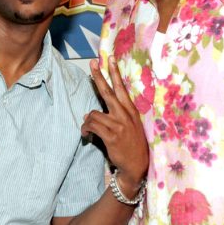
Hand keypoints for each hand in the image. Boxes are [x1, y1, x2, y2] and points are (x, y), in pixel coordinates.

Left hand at [82, 57, 148, 195]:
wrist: (138, 165)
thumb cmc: (133, 145)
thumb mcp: (131, 126)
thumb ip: (116, 116)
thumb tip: (93, 112)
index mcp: (131, 111)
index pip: (122, 87)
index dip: (115, 72)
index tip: (110, 58)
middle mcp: (125, 115)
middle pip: (108, 91)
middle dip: (99, 76)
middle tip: (92, 64)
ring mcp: (118, 125)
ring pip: (93, 113)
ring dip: (87, 121)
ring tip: (87, 129)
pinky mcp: (111, 136)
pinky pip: (92, 126)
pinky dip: (85, 129)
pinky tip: (86, 135)